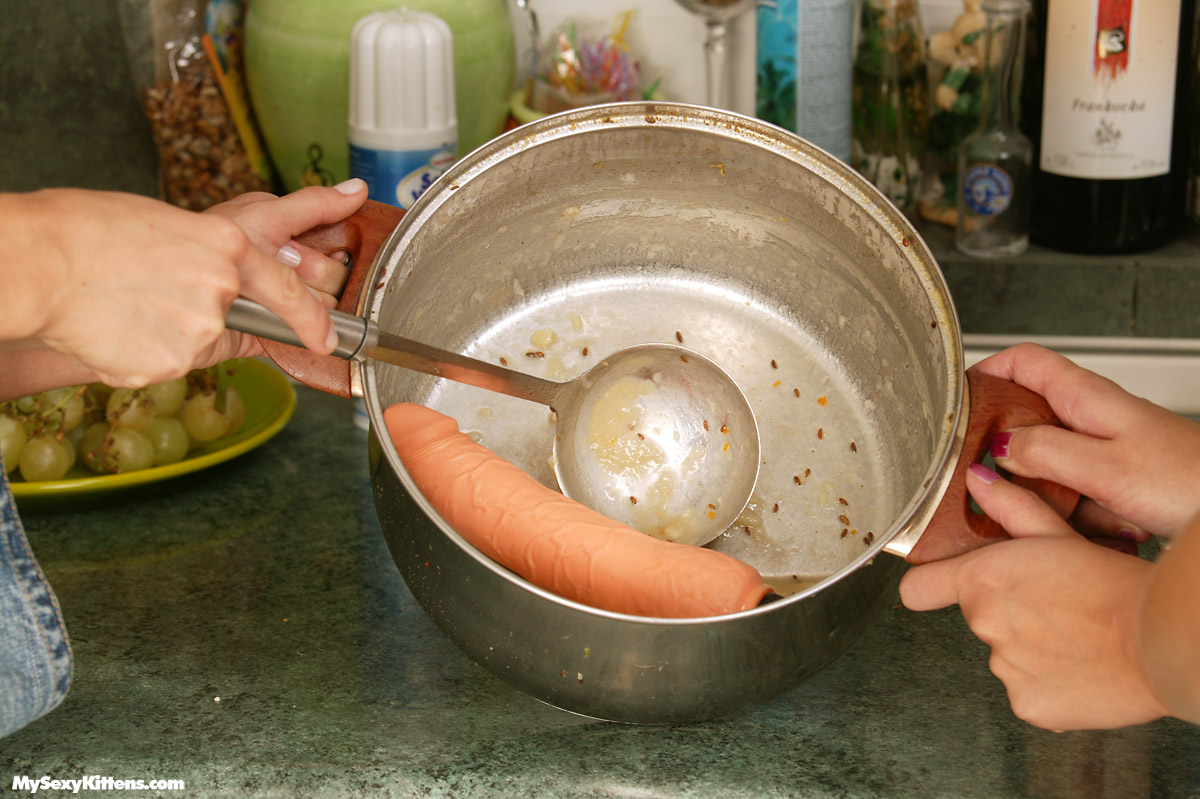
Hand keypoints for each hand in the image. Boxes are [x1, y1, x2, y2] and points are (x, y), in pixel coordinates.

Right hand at [6, 181, 365, 388]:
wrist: (38, 266)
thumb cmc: (85, 232)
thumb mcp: (166, 226)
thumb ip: (210, 257)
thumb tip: (228, 281)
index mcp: (227, 246)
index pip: (287, 290)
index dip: (311, 318)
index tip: (327, 340)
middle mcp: (223, 288)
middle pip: (232, 320)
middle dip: (202, 316)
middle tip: (154, 300)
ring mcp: (199, 330)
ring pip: (196, 344)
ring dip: (166, 332)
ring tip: (120, 304)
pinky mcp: (173, 364)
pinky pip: (167, 365)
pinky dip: (140, 353)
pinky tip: (112, 327)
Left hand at [900, 462, 1168, 730]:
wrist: (1159, 640)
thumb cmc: (1114, 585)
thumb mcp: (1060, 534)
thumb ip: (1012, 508)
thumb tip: (978, 481)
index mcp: (982, 580)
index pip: (918, 589)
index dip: (928, 585)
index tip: (934, 585)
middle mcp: (984, 625)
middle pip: (981, 617)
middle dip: (1009, 610)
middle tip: (1056, 604)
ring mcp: (1004, 669)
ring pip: (1009, 655)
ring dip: (1032, 647)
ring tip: (1077, 634)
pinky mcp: (1028, 705)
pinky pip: (1030, 690)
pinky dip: (1051, 683)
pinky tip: (1081, 666)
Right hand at [973, 343, 1199, 539]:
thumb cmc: (1190, 481)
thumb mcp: (1103, 466)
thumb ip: (1044, 452)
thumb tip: (998, 447)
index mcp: (1089, 398)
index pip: (1024, 360)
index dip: (986, 369)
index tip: (957, 395)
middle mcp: (1096, 418)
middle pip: (1028, 415)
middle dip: (1002, 446)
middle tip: (978, 467)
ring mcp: (1109, 449)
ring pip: (1050, 462)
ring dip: (1041, 491)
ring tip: (1044, 514)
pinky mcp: (1120, 481)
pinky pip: (1077, 492)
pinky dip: (1075, 513)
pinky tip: (1091, 530)